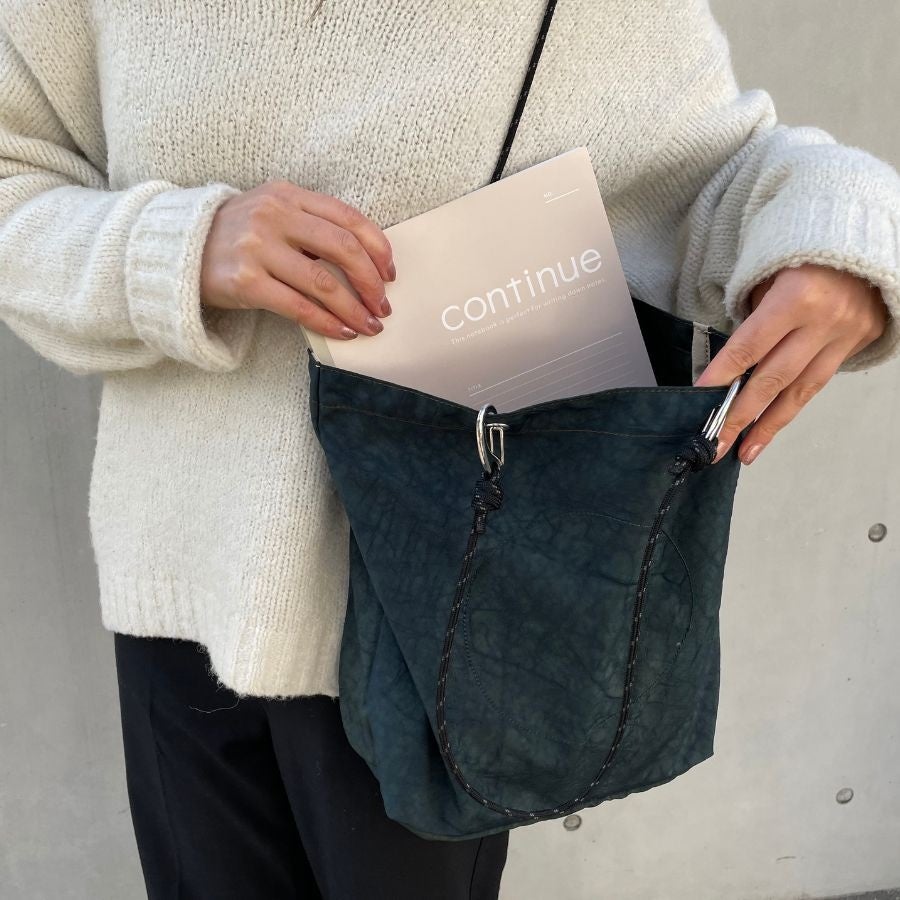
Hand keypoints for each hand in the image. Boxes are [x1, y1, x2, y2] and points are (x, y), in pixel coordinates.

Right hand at [199, 180, 395, 339]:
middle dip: (371, 282)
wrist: (177, 249)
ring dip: (355, 309)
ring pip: (323, 283)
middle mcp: (274, 216)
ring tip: (370, 325)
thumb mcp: (272, 212)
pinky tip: (343, 331)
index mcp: (287, 194)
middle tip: (383, 305)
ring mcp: (257, 248)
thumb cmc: (237, 236)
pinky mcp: (245, 282)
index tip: (390, 273)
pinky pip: (298, 307)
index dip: (378, 248)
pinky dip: (327, 322)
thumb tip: (365, 262)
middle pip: (343, 249)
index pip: (348, 218)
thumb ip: (312, 224)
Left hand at [694, 263, 887, 464]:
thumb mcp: (768, 273)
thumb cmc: (802, 248)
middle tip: (715, 445)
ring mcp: (846, 334)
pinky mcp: (859, 342)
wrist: (862, 235)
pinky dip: (794, 404)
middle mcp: (825, 320)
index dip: (722, 376)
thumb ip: (753, 319)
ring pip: (801, 391)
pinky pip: (819, 380)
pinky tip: (773, 423)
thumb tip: (731, 366)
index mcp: (797, 297)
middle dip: (741, 417)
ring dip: (770, 425)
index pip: (749, 347)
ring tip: (745, 451)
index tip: (700, 400)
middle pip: (774, 379)